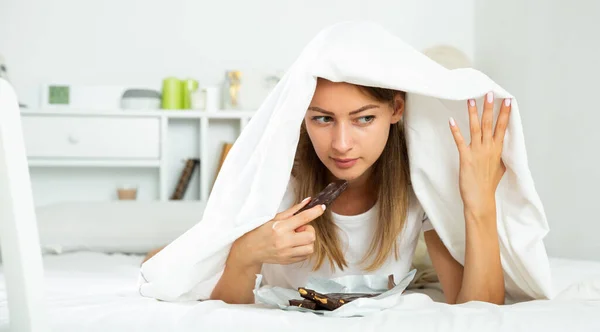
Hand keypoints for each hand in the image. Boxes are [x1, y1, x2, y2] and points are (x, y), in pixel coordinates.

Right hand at [230, 197, 323, 266]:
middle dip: (308, 230)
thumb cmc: (261, 231)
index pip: (303, 218)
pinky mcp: (288, 261)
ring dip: (307, 241)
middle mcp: (284, 241)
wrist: (250, 250)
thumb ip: (293, 210)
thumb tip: (309, 201)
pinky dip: (303, 249)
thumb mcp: (275, 218)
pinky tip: (294, 245)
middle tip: (298, 228)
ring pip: (311, 247)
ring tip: (296, 238)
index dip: (315, 212)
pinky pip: (305, 255)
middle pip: (311, 235)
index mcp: (280, 227)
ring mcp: (286, 253)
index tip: (321, 207)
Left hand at [449, 92, 510, 214]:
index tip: (507, 100)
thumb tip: (500, 149)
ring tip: (471, 100)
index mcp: (498, 150)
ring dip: (473, 114)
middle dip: (489, 108)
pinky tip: (452, 120)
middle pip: (490, 124)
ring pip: (476, 129)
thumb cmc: (489, 185)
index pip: (503, 128)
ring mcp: (477, 152)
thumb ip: (499, 156)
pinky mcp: (466, 158)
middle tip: (489, 93)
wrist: (481, 199)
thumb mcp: (500, 168)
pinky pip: (460, 141)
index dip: (504, 113)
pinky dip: (456, 130)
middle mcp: (489, 148)